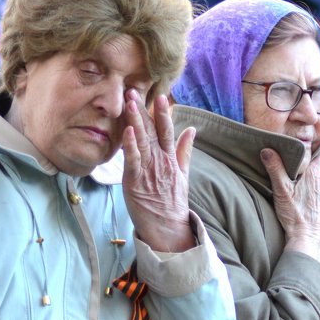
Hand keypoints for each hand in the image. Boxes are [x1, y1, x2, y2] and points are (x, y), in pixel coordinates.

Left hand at [121, 91, 195, 252]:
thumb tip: (191, 129)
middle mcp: (160, 161)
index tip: (161, 95)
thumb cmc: (172, 202)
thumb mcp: (183, 174)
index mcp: (170, 158)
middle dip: (143, 111)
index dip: (164, 113)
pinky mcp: (135, 181)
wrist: (167, 228)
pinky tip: (127, 131)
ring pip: (142, 141)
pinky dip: (131, 145)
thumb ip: (184, 150)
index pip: (167, 130)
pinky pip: (133, 160)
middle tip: (134, 91)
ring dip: (135, 121)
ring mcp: (148, 170)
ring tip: (129, 103)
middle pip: (152, 131)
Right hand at [261, 145, 319, 262]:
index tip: (308, 136)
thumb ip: (275, 169)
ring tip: (298, 166)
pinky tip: (302, 185)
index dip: (316, 142)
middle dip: (311, 154)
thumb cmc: (295, 214)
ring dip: (311, 168)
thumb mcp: (282, 190)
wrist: (308, 238)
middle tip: (298, 149)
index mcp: (315, 173)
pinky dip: (312, 180)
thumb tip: (267, 150)